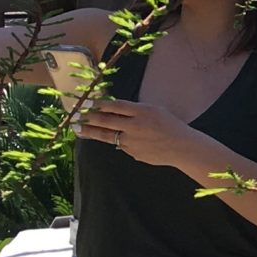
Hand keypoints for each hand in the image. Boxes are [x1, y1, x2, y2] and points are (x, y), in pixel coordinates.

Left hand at [73, 97, 206, 173]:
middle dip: (88, 118)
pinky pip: (120, 145)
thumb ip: (135, 110)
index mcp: (142, 112)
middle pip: (106, 121)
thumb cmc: (170, 125)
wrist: (182, 147)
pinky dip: (116, 141)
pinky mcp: (132, 153)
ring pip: (107, 136)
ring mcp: (132, 142)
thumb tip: (113, 110)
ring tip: (78, 130)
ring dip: (91, 132)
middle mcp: (134, 126)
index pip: (115, 106)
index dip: (99, 104)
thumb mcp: (155, 110)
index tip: (86, 102)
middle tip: (75, 116)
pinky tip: (114, 138)